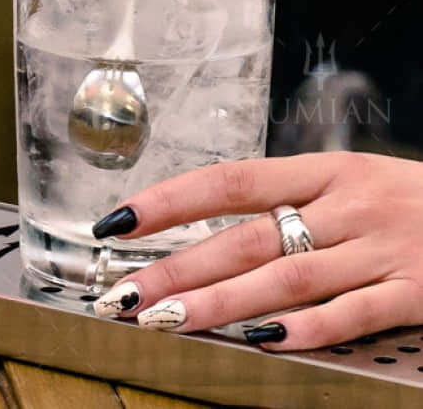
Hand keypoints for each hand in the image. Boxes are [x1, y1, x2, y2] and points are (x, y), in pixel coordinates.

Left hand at [89, 153, 422, 348]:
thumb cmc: (414, 198)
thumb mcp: (354, 178)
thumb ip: (293, 197)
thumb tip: (214, 217)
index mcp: (326, 170)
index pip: (230, 179)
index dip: (170, 199)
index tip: (119, 220)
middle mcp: (348, 206)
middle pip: (248, 237)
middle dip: (179, 264)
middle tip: (125, 291)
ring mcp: (382, 252)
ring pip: (287, 278)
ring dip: (220, 301)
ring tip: (165, 318)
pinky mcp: (418, 295)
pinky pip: (351, 314)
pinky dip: (304, 328)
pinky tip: (259, 341)